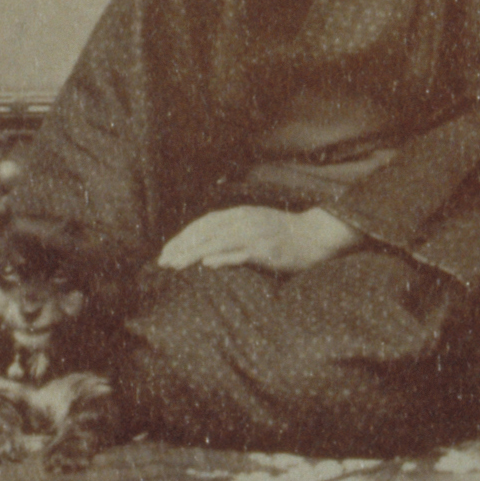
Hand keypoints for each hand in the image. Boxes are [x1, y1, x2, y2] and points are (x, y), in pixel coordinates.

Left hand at [157, 207, 357, 275]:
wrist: (316, 236)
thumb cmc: (284, 237)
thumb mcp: (254, 230)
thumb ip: (232, 238)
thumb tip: (207, 255)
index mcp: (239, 215)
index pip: (203, 224)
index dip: (182, 237)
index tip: (166, 252)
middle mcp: (243, 221)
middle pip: (204, 232)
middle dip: (181, 246)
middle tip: (162, 262)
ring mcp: (254, 234)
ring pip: (217, 242)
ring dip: (193, 253)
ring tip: (175, 265)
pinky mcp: (266, 250)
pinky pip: (241, 253)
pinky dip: (223, 258)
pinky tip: (207, 265)